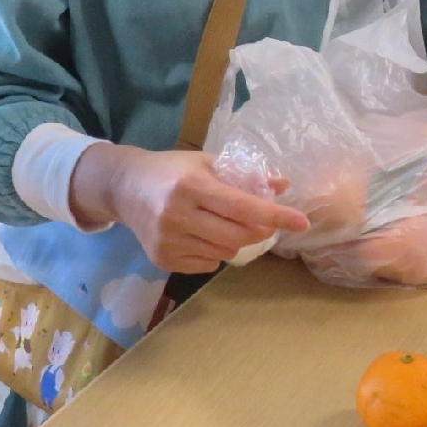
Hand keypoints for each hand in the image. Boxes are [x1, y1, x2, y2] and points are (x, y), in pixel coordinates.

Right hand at [71, 144, 308, 273]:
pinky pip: (207, 264)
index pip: (243, 207)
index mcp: (191, 185)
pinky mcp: (161, 259)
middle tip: (264, 223)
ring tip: (226, 224)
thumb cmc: (171, 170)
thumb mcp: (207, 162)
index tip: (302, 222)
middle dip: (259, 231)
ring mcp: (167, 240)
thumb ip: (245, 174)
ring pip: (224, 252)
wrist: (124, 187)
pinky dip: (216, 252)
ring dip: (237, 241)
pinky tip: (204, 235)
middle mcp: (177, 214)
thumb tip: (282, 184)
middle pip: (237, 235)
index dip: (276, 215)